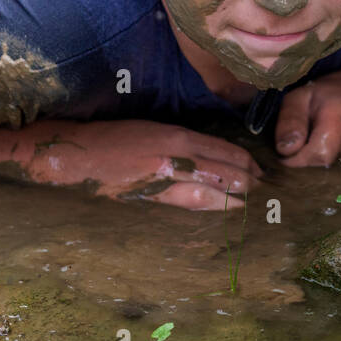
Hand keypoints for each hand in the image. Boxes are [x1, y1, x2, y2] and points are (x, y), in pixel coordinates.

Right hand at [22, 120, 260, 210]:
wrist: (76, 155)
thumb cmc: (112, 140)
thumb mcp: (152, 131)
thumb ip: (181, 143)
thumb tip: (210, 157)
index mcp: (176, 135)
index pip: (223, 150)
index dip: (245, 162)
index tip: (260, 170)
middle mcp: (175, 155)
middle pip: (224, 172)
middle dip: (247, 182)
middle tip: (265, 191)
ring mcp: (164, 178)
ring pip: (211, 192)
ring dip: (234, 198)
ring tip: (251, 203)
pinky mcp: (152, 196)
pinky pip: (189, 204)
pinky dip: (211, 206)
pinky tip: (223, 210)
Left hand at [273, 52, 340, 166]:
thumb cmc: (331, 89)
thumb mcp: (301, 95)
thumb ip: (290, 121)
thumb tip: (286, 150)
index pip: (318, 154)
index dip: (298, 158)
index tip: (288, 151)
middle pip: (326, 160)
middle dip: (310, 155)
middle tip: (307, 135)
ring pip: (337, 159)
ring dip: (325, 150)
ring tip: (328, 129)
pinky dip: (339, 149)